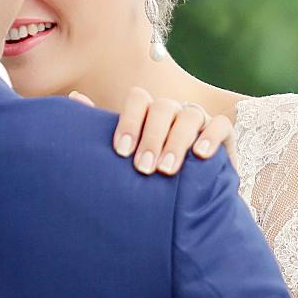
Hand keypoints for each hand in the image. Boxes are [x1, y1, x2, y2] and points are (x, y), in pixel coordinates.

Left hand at [69, 88, 235, 174]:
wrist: (184, 200)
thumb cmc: (146, 173)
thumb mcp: (124, 155)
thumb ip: (100, 129)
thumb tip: (74, 97)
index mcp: (147, 113)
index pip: (138, 99)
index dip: (129, 121)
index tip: (121, 152)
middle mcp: (172, 112)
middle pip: (162, 108)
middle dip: (151, 138)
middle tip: (143, 168)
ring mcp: (198, 120)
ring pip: (189, 115)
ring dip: (176, 142)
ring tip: (166, 170)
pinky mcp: (223, 135)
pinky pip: (221, 126)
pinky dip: (211, 137)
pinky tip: (200, 155)